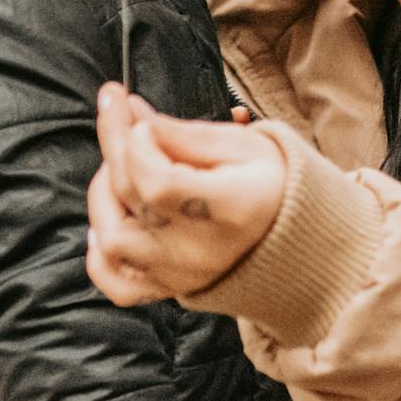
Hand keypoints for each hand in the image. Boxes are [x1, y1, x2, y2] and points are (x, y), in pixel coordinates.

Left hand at [85, 82, 286, 304]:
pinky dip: (100, 256)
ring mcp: (181, 275)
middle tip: (117, 111)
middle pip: (132, 197)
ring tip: (119, 167)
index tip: (138, 114)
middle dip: (114, 143)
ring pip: (113, 241)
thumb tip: (134, 116)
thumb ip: (185, 134)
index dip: (136, 143)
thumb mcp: (246, 146)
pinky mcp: (169, 289)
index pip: (157, 181)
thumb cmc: (276, 185)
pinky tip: (111, 218)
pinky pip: (118, 284)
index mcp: (231, 209)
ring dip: (103, 196)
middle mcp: (201, 251)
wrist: (301, 243)